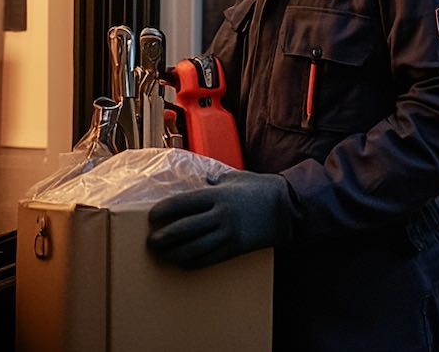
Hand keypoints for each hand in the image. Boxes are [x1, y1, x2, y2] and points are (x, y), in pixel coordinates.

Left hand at [146, 170, 293, 268]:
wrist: (287, 208)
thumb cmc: (261, 188)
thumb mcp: (236, 177)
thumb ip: (216, 179)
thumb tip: (203, 180)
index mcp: (218, 195)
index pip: (182, 204)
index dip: (163, 211)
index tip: (152, 217)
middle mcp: (220, 215)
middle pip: (183, 229)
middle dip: (163, 238)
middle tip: (151, 242)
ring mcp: (228, 233)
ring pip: (193, 248)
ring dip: (174, 254)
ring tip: (163, 255)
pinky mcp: (235, 248)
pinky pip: (209, 259)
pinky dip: (192, 262)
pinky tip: (183, 262)